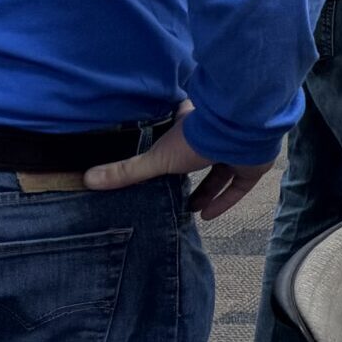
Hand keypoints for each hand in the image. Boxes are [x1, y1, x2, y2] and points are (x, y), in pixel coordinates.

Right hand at [84, 105, 272, 219]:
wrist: (241, 135)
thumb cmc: (197, 140)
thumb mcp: (158, 158)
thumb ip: (128, 171)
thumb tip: (87, 179)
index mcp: (192, 126)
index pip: (178, 129)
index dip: (170, 141)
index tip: (160, 155)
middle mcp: (216, 135)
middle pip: (201, 153)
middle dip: (189, 173)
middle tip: (174, 193)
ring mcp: (237, 149)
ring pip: (221, 170)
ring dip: (207, 190)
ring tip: (190, 209)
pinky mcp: (254, 164)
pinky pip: (239, 185)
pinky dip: (225, 200)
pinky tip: (208, 215)